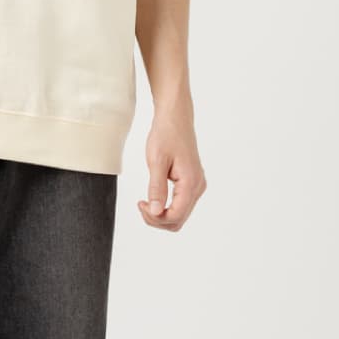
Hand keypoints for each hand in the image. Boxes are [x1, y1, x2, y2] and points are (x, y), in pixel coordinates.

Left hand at [137, 107, 206, 230]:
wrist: (175, 118)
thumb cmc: (166, 135)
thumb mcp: (156, 161)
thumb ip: (156, 188)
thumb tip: (154, 212)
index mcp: (191, 183)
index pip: (175, 216)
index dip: (155, 217)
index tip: (141, 203)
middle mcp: (198, 187)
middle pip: (178, 220)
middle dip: (157, 219)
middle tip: (141, 204)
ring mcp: (197, 185)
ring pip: (180, 214)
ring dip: (161, 214)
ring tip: (146, 201)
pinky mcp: (192, 183)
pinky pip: (181, 204)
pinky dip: (167, 207)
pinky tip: (154, 197)